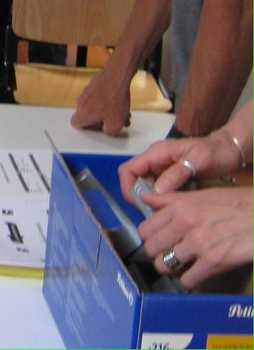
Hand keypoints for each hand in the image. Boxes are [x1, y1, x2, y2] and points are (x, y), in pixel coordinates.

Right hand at [71, 64, 131, 134]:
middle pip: (88, 116)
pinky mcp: (93, 85)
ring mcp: (86, 92)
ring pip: (95, 106)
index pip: (76, 124)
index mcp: (82, 114)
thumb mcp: (115, 124)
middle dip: (103, 120)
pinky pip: (99, 98)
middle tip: (117, 120)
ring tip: (123, 111)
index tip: (101, 127)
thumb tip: (107, 130)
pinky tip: (120, 101)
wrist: (116, 76)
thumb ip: (109, 132)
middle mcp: (80, 102)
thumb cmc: (114, 100)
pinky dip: (108, 101)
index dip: (89, 128)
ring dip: (107, 111)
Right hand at [120, 128, 249, 197]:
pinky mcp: (171, 176)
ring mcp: (162, 168)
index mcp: (157, 153)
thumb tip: (156, 191)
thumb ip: (177, 173)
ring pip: (147, 187)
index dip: (127, 187)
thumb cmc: (216, 151)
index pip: (128, 169)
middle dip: (142, 197)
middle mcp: (155, 160)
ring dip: (155, 199)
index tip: (140, 204)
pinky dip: (166, 198)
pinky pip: (160, 189)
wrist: (231, 149)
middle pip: (135, 180)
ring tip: (170, 209)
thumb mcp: (199, 160)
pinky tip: (180, 202)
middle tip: (157, 211)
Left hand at [137, 186, 251, 289]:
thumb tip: (145, 199)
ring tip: (179, 267)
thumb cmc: (239, 204)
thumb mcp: (203, 194)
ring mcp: (198, 243)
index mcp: (180, 206)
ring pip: (165, 265)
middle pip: (152, 248)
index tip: (156, 241)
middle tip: (167, 256)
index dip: (150, 238)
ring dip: (171, 269)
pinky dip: (189, 281)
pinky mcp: (214, 261)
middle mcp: (185, 223)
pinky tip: (195, 276)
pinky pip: (188, 279)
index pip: (146, 229)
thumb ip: (171, 199)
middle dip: (157, 254)